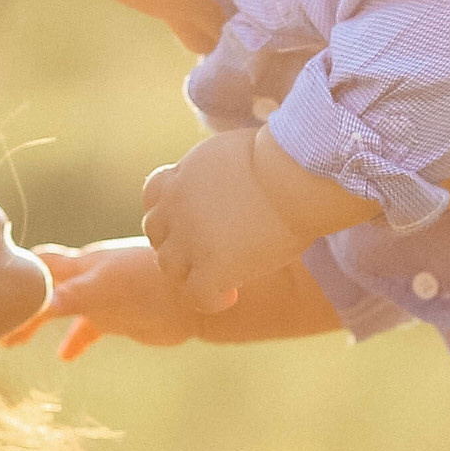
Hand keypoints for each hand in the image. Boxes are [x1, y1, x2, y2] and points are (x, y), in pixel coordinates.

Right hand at [31, 238, 205, 362]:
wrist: (199, 300)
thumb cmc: (157, 284)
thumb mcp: (111, 291)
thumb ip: (78, 297)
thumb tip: (45, 307)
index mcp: (84, 265)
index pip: (40, 267)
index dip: (17, 275)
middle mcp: (88, 277)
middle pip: (43, 284)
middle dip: (18, 298)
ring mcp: (101, 297)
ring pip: (59, 308)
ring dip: (36, 322)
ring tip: (11, 343)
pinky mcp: (115, 317)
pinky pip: (87, 329)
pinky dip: (74, 340)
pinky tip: (64, 357)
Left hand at [140, 128, 303, 313]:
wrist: (294, 176)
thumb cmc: (284, 158)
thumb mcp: (234, 151)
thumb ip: (218, 169)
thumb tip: (233, 179)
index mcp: (184, 174)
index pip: (154, 195)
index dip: (171, 210)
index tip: (197, 218)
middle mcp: (177, 206)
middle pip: (156, 233)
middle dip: (177, 242)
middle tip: (207, 251)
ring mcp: (190, 239)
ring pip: (169, 267)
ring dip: (189, 273)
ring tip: (218, 276)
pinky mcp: (212, 268)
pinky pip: (197, 296)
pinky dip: (211, 299)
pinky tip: (231, 294)